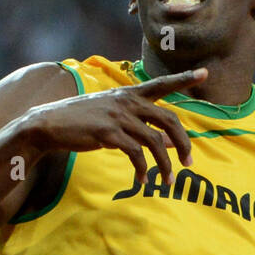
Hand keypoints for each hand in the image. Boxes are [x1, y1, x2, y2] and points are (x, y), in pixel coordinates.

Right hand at [20, 67, 206, 183]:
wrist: (49, 124)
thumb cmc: (83, 122)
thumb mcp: (114, 118)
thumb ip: (141, 126)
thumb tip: (169, 143)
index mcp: (129, 93)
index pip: (162, 83)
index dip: (184, 79)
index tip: (205, 73)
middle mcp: (127, 101)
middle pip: (168, 119)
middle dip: (184, 142)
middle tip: (190, 162)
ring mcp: (118, 116)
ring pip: (155, 141)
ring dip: (165, 165)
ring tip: (168, 181)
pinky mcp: (108, 133)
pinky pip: (136, 154)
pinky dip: (143, 170)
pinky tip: (142, 181)